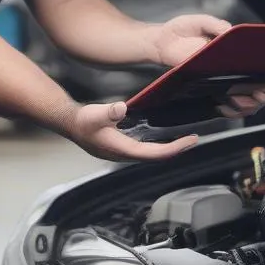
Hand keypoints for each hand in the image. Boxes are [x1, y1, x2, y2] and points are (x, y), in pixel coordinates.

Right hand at [68, 101, 198, 161]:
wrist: (70, 124)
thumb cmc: (82, 121)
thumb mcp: (94, 114)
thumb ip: (108, 112)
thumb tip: (121, 108)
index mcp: (123, 150)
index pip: (156, 153)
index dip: (175, 148)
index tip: (190, 141)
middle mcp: (126, 154)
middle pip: (158, 156)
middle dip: (177, 149)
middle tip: (193, 140)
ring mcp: (125, 152)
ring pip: (153, 154)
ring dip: (169, 148)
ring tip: (184, 140)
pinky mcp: (123, 147)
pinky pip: (147, 149)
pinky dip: (160, 145)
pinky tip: (166, 137)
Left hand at [147, 14, 264, 118]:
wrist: (162, 43)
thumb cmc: (183, 30)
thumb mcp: (198, 21)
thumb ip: (215, 24)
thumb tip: (229, 31)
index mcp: (241, 50)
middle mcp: (240, 68)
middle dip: (264, 88)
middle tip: (257, 88)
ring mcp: (229, 83)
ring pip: (252, 101)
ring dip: (250, 103)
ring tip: (239, 99)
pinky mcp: (215, 93)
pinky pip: (232, 109)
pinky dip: (232, 111)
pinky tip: (223, 104)